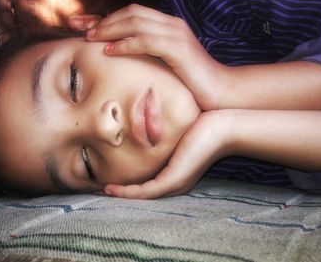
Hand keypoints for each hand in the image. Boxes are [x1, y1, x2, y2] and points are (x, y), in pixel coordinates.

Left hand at [67, 4, 223, 110]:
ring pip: (135, 22)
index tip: (79, 24)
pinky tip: (109, 51)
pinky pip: (146, 41)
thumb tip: (121, 61)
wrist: (223, 92)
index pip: (130, 14)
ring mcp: (176, 35)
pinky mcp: (179, 49)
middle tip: (78, 28)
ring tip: (89, 38)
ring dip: (109, 29)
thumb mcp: (166, 66)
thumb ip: (148, 58)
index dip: (103, 17)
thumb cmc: (192, 84)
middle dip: (101, 19)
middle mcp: (171, 24)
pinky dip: (125, 44)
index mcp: (167, 26)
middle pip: (129, 12)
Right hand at [103, 111, 229, 198]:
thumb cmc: (203, 125)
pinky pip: (146, 192)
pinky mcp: (174, 180)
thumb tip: (145, 122)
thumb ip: (160, 130)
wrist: (225, 127)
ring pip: (141, 197)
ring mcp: (174, 184)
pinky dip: (127, 193)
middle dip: (119, 193)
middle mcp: (174, 184)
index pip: (146, 184)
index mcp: (175, 174)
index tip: (105, 178)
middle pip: (141, 195)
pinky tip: (110, 190)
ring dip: (119, 196)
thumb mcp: (176, 129)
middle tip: (95, 188)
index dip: (125, 184)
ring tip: (98, 192)